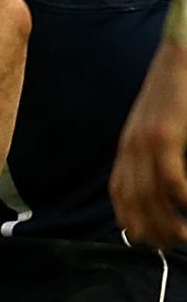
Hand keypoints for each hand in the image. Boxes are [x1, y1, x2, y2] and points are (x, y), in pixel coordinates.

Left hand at [112, 38, 186, 248]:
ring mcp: (146, 140)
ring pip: (150, 195)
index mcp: (127, 146)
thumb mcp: (162, 126)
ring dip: (168, 222)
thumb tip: (167, 187)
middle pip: (133, 201)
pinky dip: (182, 198)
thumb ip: (159, 154)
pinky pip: (171, 176)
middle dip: (151, 230)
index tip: (148, 241)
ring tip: (184, 239)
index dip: (132, 221)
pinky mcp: (166, 133)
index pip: (120, 195)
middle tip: (172, 247)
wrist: (182, 53)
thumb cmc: (180, 93)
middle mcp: (131, 146)